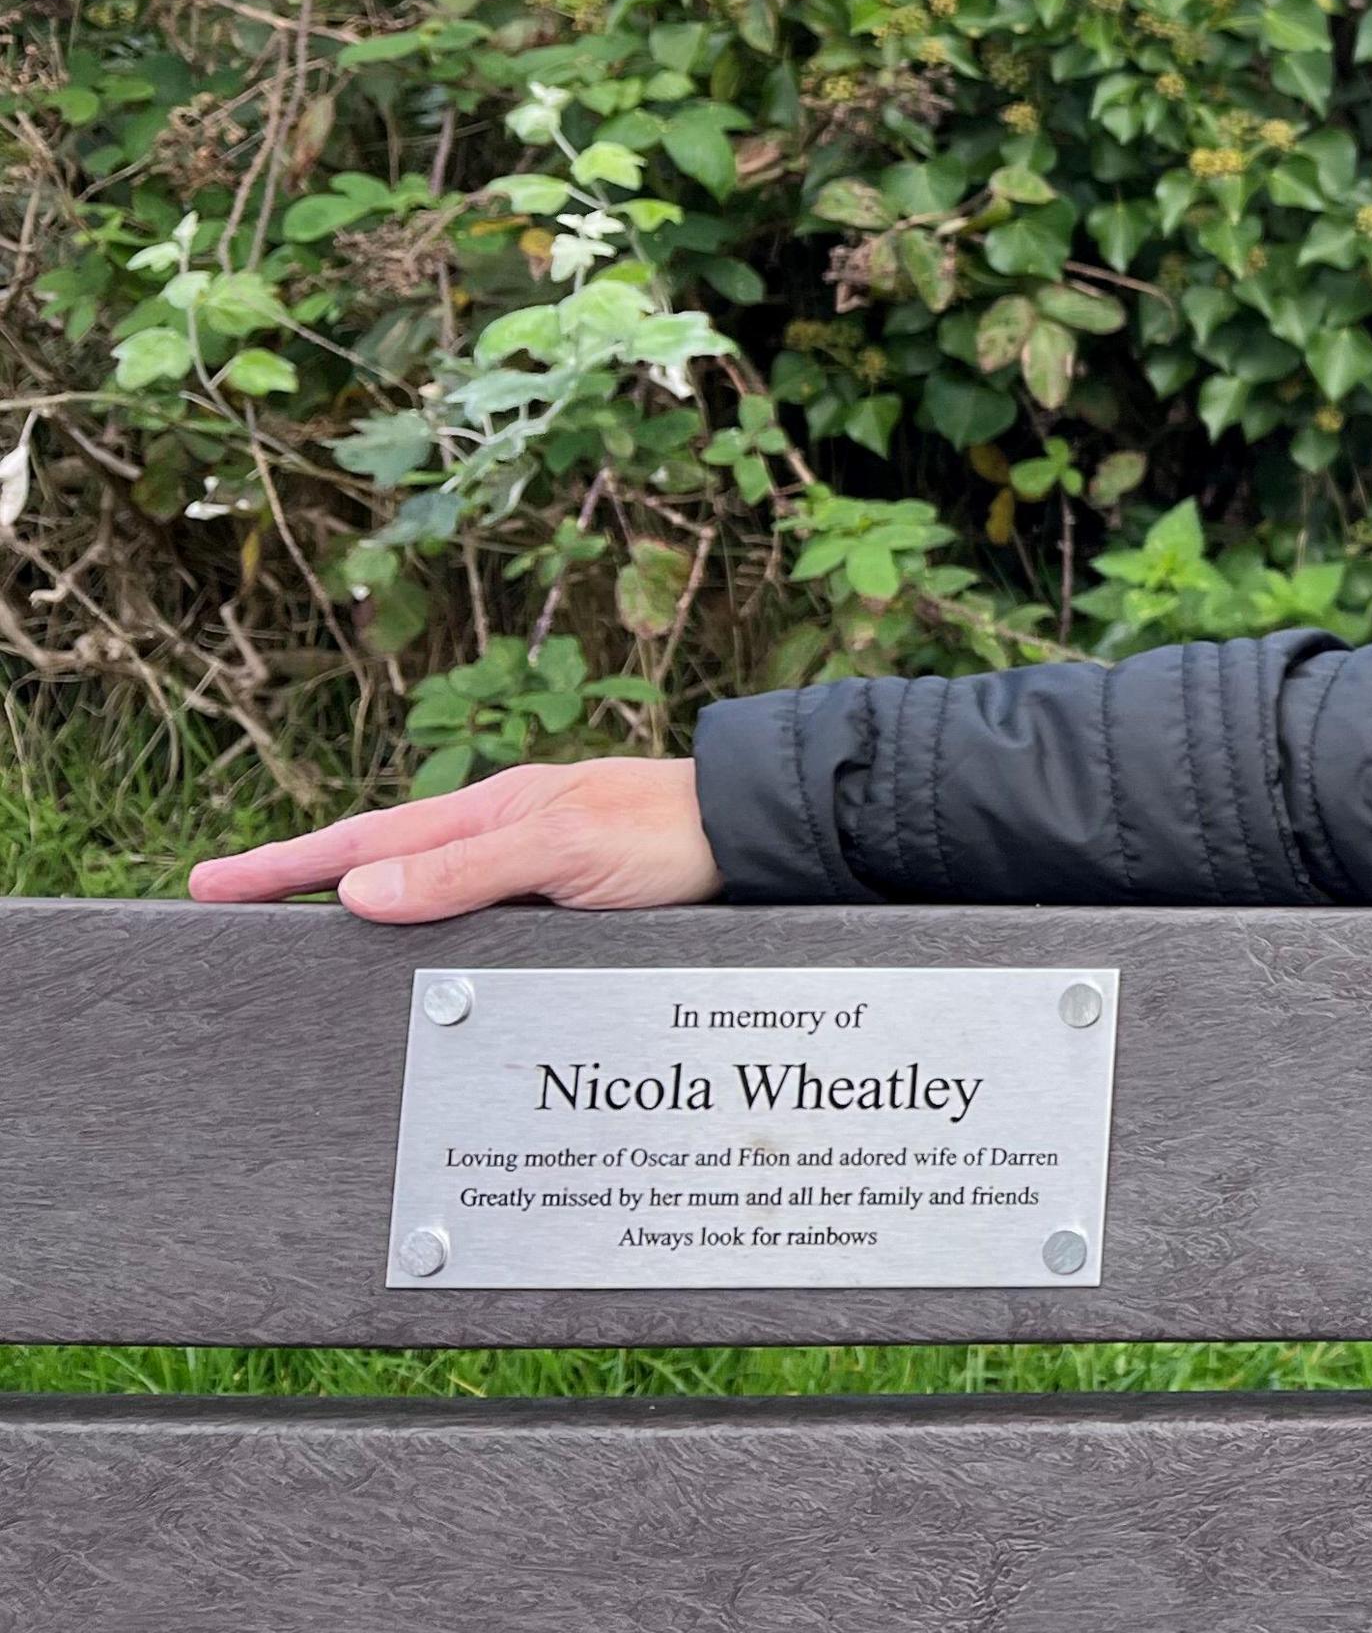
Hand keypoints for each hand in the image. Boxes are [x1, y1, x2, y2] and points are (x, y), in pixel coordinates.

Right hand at [186, 756, 721, 921]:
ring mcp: (533, 871)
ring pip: (426, 897)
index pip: (363, 843)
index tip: (208, 884)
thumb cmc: (671, 833)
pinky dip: (429, 940)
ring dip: (362, 911)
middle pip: (380, 865)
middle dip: (301, 884)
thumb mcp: (562, 849)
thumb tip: (355, 893)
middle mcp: (503, 837)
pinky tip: (415, 962)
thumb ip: (463, 873)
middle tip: (221, 901)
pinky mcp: (568, 905)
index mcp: (490, 811)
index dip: (283, 866)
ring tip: (295, 935)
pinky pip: (476, 926)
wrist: (762, 839)